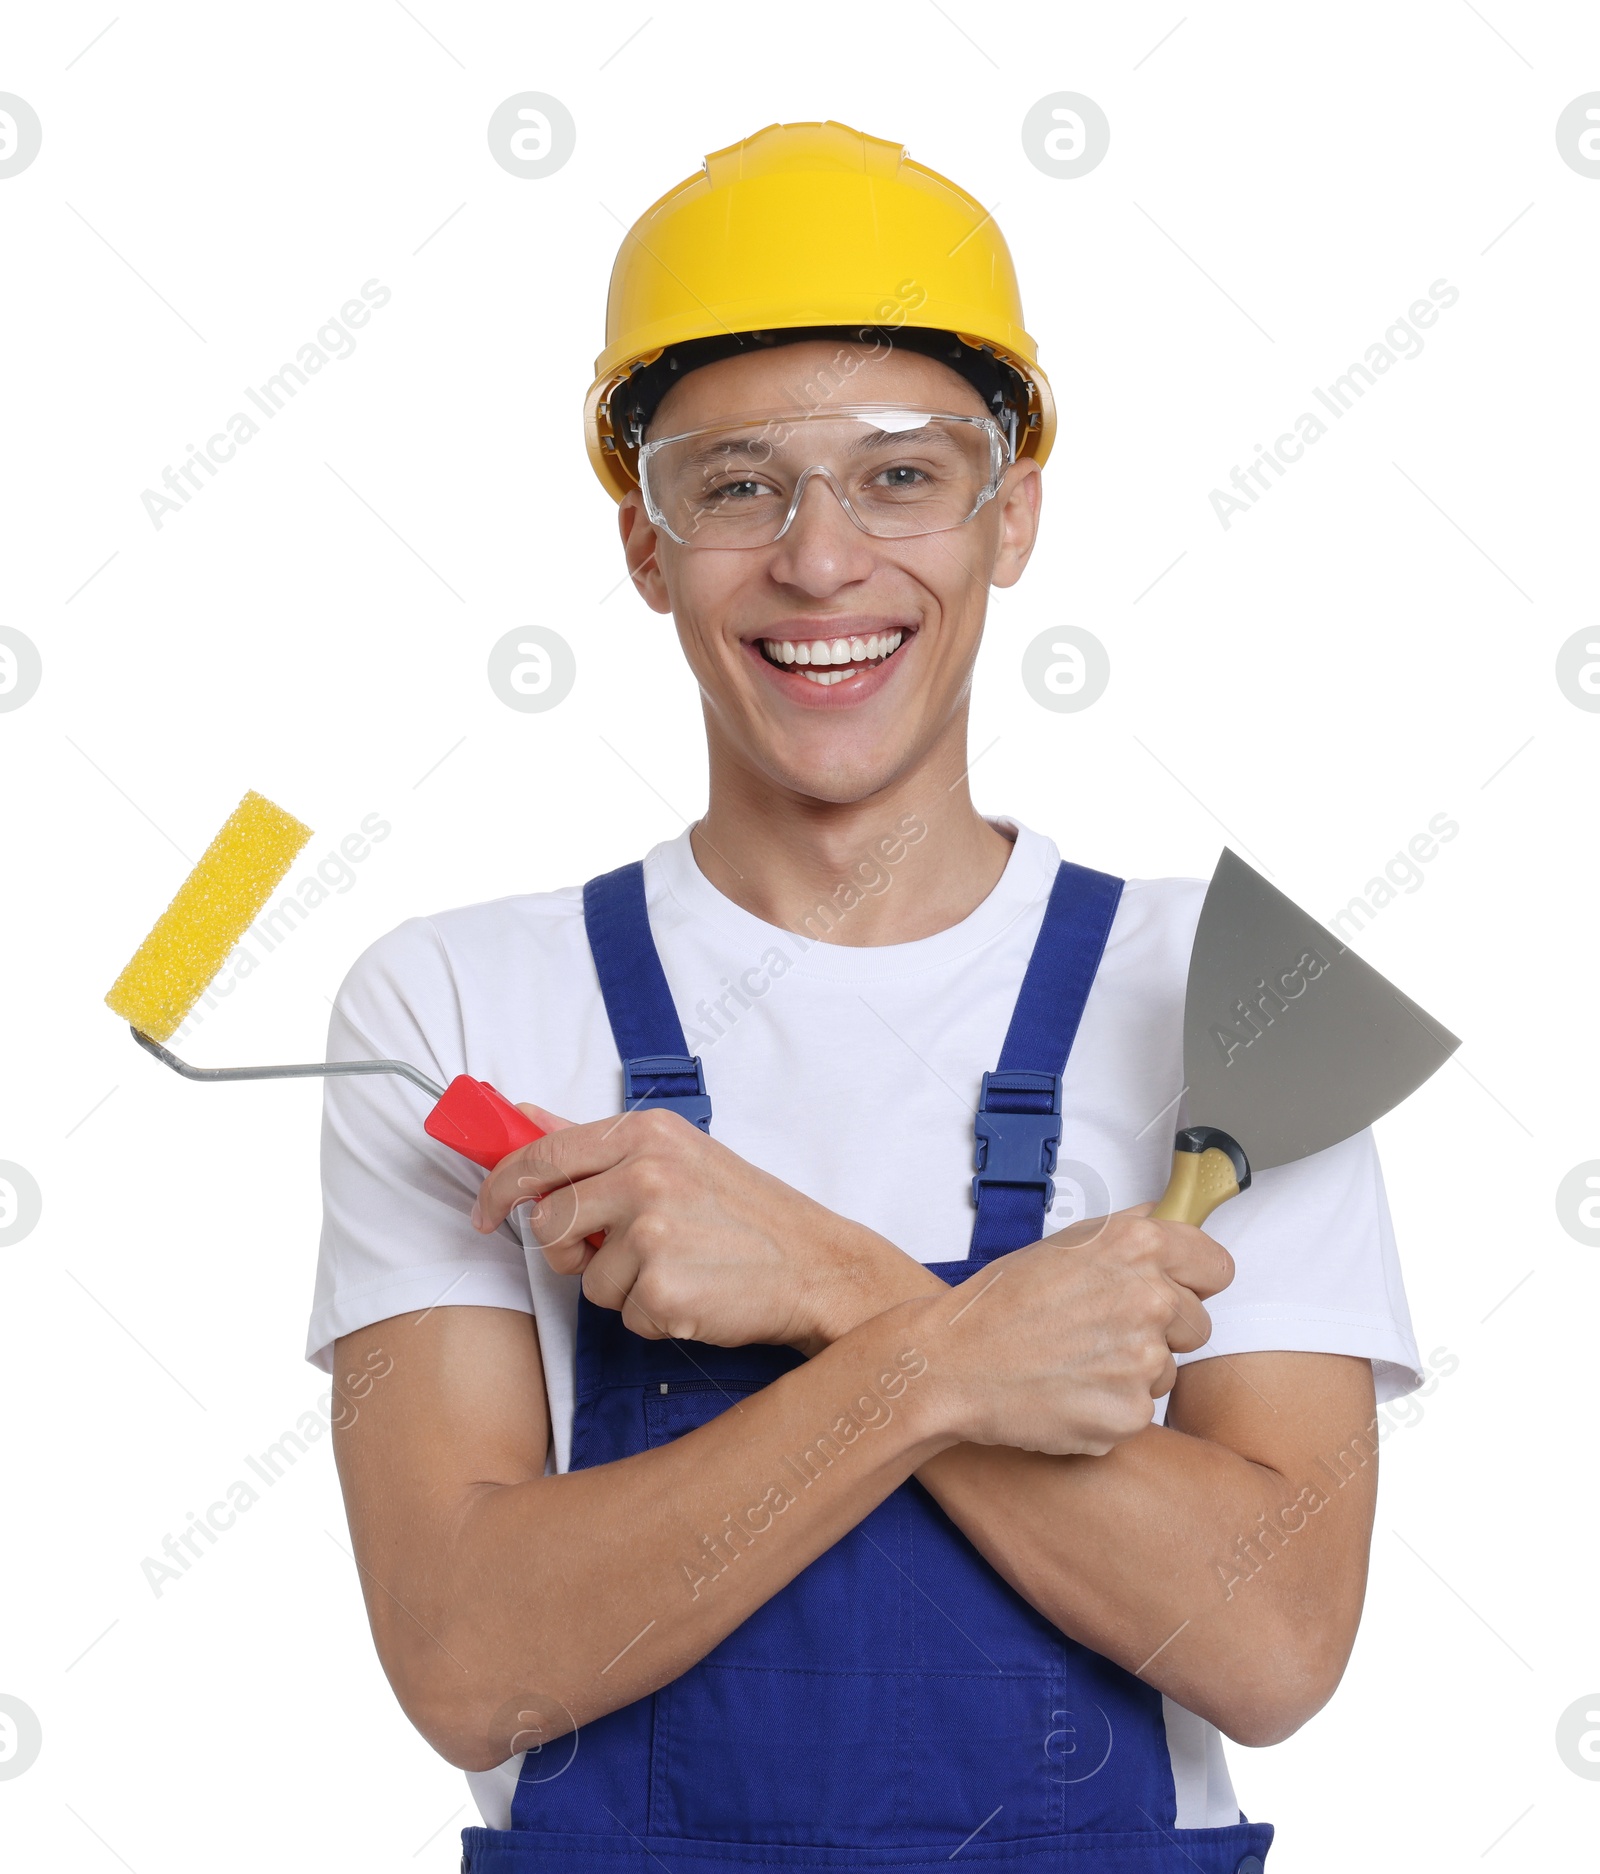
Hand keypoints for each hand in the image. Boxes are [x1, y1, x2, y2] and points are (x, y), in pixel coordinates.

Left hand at [471, 1104, 926, 1353]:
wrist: (817, 1267)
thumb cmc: (747, 1214)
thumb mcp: (679, 1155)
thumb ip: (595, 1142)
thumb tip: (524, 1115)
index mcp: (647, 1135)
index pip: (541, 1156)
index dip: (500, 1186)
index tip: (486, 1209)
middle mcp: (646, 1175)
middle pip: (550, 1223)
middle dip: (570, 1249)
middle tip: (612, 1252)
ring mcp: (654, 1234)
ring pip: (586, 1278)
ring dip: (622, 1286)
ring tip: (678, 1269)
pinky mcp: (664, 1290)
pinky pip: (623, 1316)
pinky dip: (652, 1316)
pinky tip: (694, 1295)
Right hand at [904, 1206, 1233, 1457]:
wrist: (954, 1363)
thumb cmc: (1000, 1303)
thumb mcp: (1066, 1241)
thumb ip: (1128, 1230)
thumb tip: (1166, 1215)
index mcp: (1139, 1246)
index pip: (1217, 1266)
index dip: (1194, 1280)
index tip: (1177, 1289)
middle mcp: (1152, 1298)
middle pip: (1198, 1324)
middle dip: (1162, 1330)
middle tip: (1104, 1330)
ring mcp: (1144, 1360)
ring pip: (1167, 1370)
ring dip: (1134, 1370)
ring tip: (1077, 1361)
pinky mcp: (1131, 1413)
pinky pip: (1141, 1410)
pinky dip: (1111, 1406)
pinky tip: (1071, 1391)